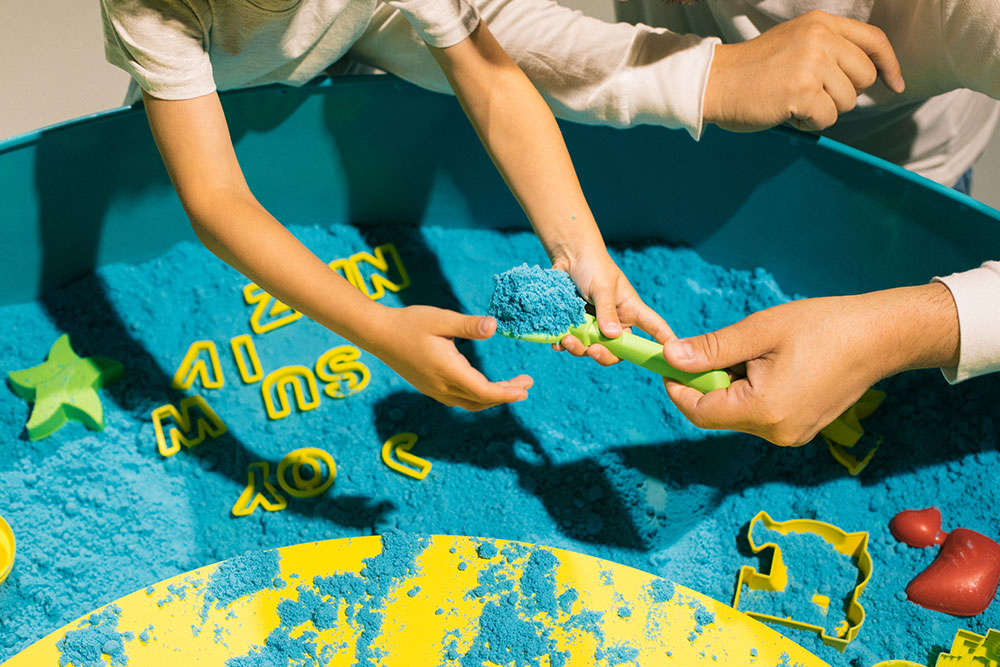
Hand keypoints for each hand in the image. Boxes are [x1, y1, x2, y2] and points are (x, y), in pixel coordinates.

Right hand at [370, 305, 532, 410]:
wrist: (378, 335)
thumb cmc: (410, 323)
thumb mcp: (441, 319)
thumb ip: (469, 325)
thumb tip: (494, 326)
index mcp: (448, 371)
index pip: (484, 391)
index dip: (507, 392)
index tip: (526, 387)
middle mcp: (442, 387)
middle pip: (481, 401)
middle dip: (506, 394)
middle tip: (527, 384)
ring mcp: (435, 390)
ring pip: (470, 403)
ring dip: (493, 397)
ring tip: (512, 387)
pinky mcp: (430, 388)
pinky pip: (460, 399)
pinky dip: (478, 396)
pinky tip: (485, 385)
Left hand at [552, 250, 674, 364]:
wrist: (568, 256)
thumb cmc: (593, 265)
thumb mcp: (602, 286)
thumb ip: (606, 310)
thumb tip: (612, 336)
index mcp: (631, 310)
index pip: (654, 328)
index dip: (664, 342)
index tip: (672, 356)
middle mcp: (616, 322)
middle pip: (618, 350)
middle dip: (604, 354)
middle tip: (592, 350)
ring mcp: (595, 326)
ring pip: (592, 349)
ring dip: (579, 349)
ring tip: (567, 339)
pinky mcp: (577, 326)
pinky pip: (573, 343)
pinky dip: (564, 344)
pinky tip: (557, 340)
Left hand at [661, 284, 958, 445]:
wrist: (881, 337)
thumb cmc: (823, 326)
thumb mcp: (759, 331)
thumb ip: (711, 350)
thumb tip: (670, 357)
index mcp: (764, 410)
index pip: (698, 412)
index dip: (677, 387)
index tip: (669, 360)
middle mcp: (777, 432)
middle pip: (716, 414)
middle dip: (706, 382)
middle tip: (715, 346)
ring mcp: (791, 434)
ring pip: (737, 413)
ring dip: (729, 384)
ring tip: (753, 351)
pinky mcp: (801, 428)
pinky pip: (760, 413)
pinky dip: (750, 391)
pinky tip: (770, 363)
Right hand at [703, 10, 905, 131]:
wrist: (714, 82)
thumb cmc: (751, 71)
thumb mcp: (794, 43)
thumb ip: (827, 49)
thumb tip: (866, 77)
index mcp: (820, 23)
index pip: (872, 40)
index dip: (889, 65)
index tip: (895, 85)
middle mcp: (820, 38)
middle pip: (864, 76)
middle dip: (843, 94)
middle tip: (811, 95)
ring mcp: (812, 63)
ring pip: (848, 102)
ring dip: (823, 110)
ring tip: (792, 101)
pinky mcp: (803, 90)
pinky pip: (827, 118)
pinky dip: (809, 122)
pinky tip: (787, 112)